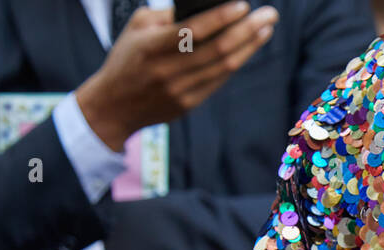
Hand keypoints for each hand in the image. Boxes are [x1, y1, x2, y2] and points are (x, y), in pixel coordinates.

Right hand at [75, 2, 279, 151]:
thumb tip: (206, 9)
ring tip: (266, 29)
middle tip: (269, 15)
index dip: (221, 18)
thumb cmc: (128, 58)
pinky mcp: (189, 104)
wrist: (114, 106)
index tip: (244, 5)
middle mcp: (167, 70)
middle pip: (218, 49)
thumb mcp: (136, 29)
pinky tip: (250, 47)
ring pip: (224, 66)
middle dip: (248, 30)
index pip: (193, 30)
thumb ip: (167, 17)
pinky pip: (220, 80)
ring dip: (250, 46)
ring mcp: (180, 90)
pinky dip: (237, 61)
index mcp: (151, 47)